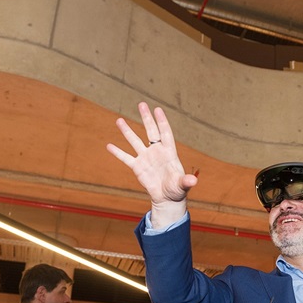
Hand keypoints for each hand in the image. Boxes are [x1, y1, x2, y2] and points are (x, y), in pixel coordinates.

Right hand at [106, 102, 197, 227]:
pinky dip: (118, 153)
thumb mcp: (182, 185)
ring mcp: (146, 158)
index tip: (157, 109)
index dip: (162, 122)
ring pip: (135, 141)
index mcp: (169, 153)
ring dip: (127, 131)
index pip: (165, 134)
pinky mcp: (138, 167)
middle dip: (146, 118)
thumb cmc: (177, 189)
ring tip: (119, 120)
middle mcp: (157, 152)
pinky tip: (109, 146)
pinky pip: (126, 158)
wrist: (167, 198)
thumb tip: (193, 180)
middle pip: (151, 131)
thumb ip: (186, 181)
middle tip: (141, 104)